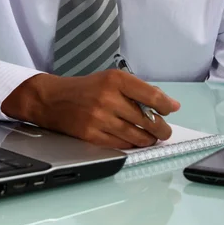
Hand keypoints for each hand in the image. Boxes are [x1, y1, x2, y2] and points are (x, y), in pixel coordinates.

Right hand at [1, 70, 180, 148]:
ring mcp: (99, 118)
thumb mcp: (111, 79)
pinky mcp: (92, 135)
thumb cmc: (86, 88)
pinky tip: (135, 141)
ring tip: (152, 137)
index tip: (170, 110)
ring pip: (136, 136)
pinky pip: (121, 145)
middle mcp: (108, 98)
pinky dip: (132, 145)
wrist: (53, 99)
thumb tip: (169, 104)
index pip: (151, 96)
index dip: (165, 106)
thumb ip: (139, 90)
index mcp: (115, 80)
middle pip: (146, 119)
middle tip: (164, 130)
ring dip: (149, 139)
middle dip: (161, 128)